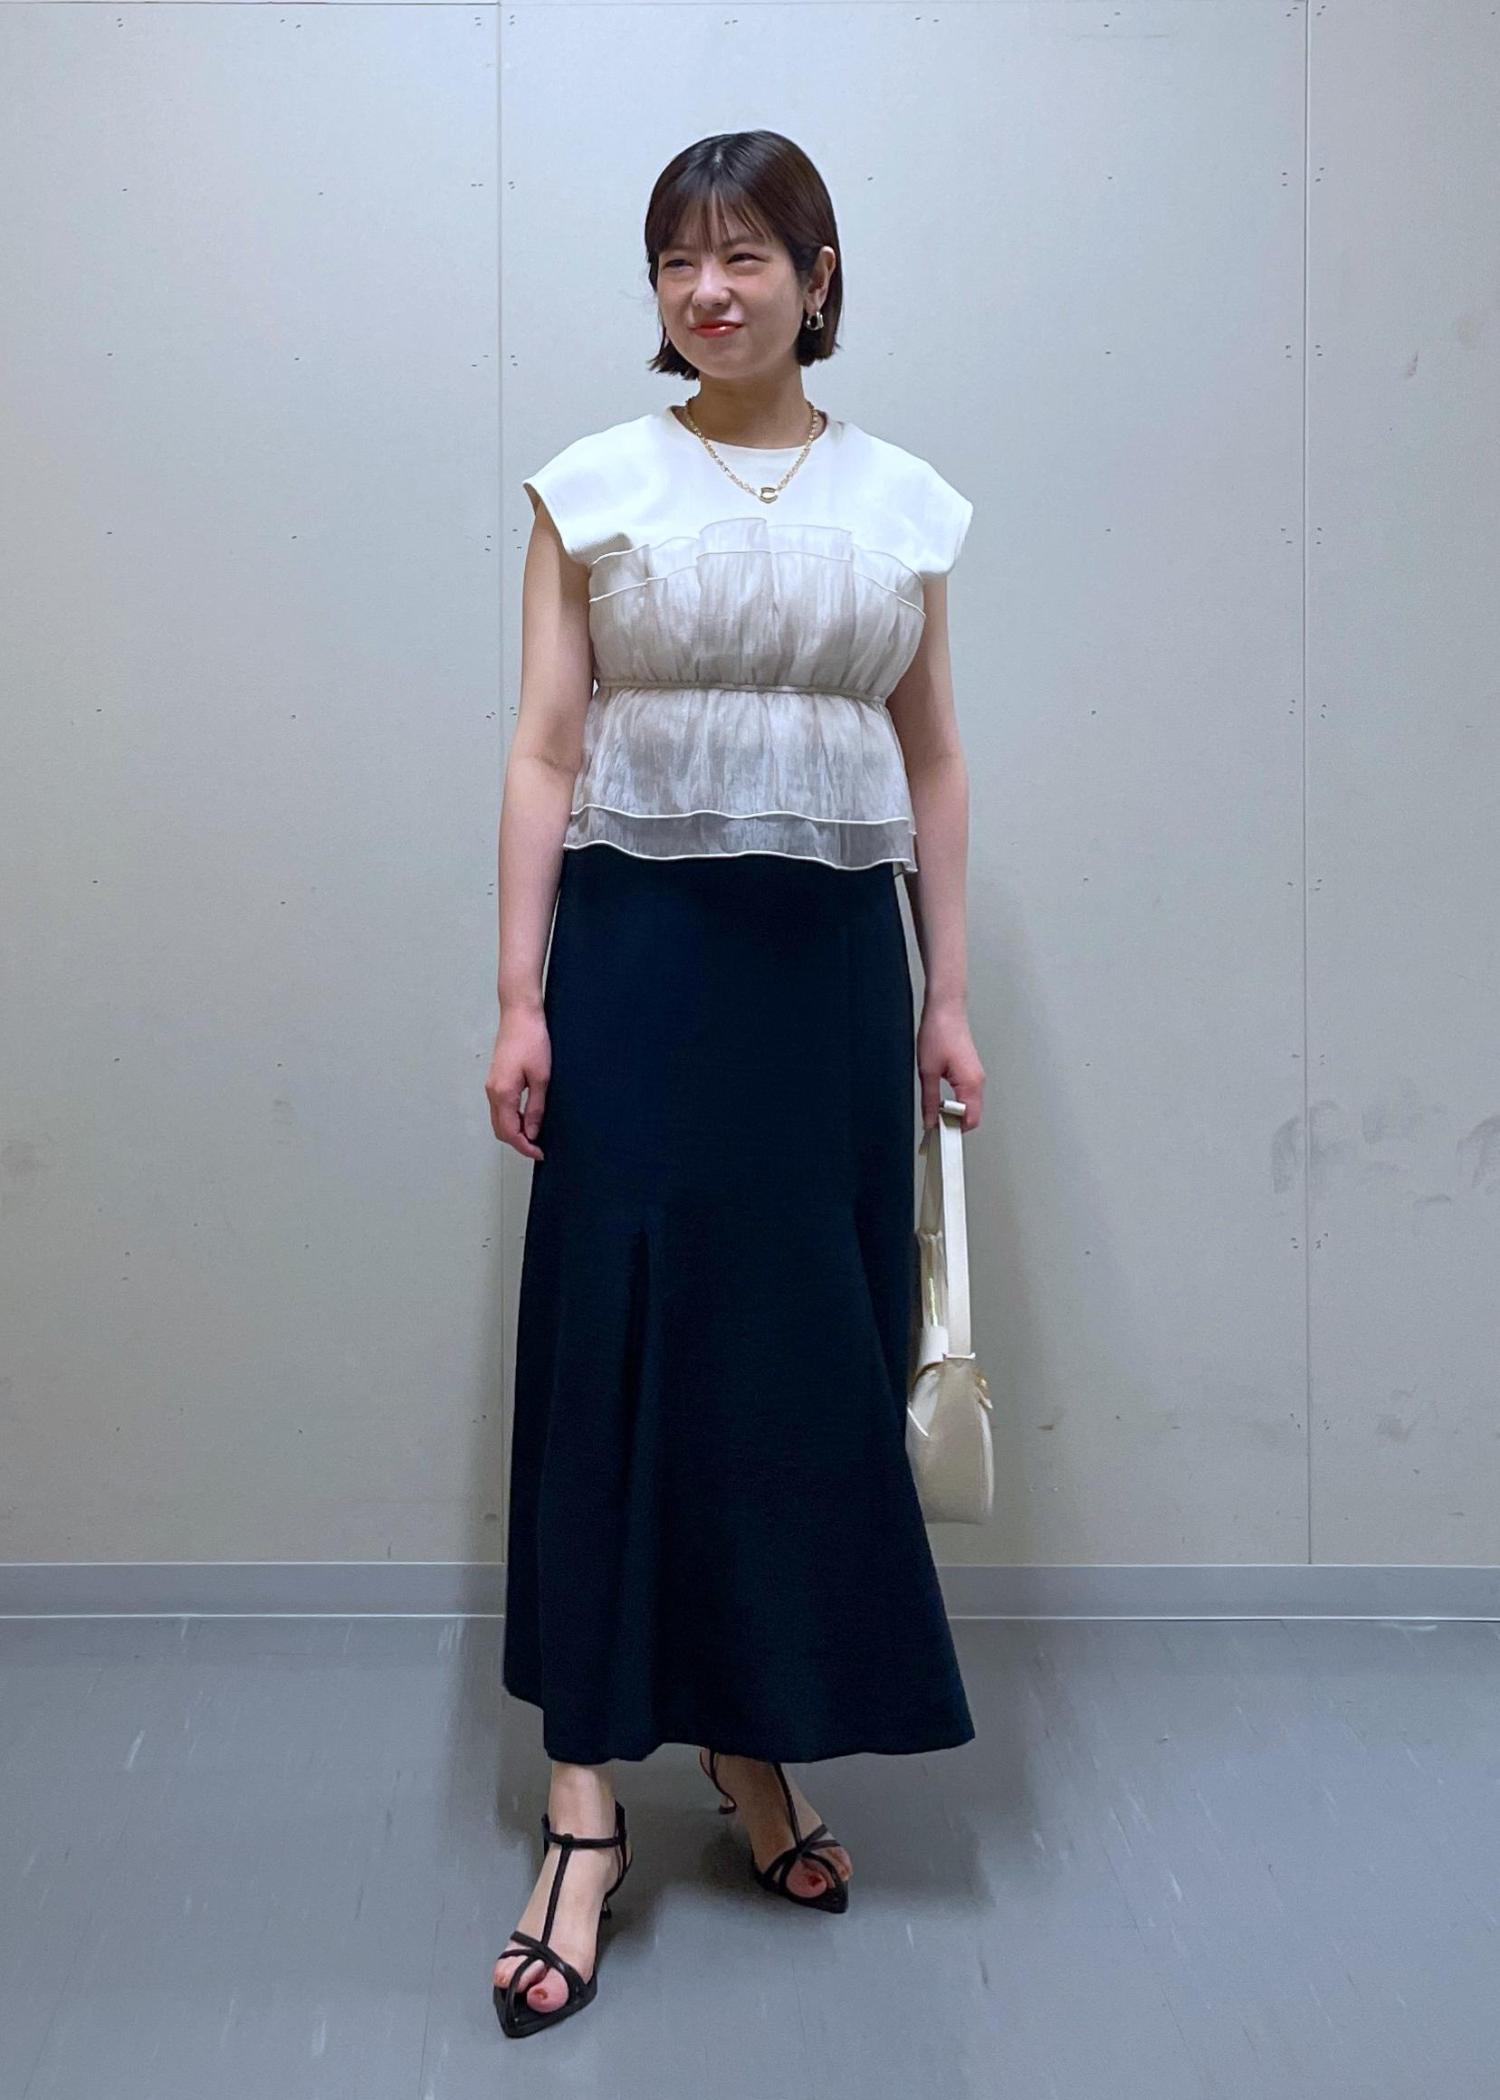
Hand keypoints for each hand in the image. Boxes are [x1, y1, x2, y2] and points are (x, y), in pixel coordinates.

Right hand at [486, 1008, 549, 1158]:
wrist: (520, 1014)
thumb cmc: (533, 1041)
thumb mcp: (541, 1078)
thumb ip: (536, 1108)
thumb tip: (532, 1132)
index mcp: (502, 1093)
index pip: (510, 1132)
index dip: (524, 1147)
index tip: (540, 1153)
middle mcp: (492, 1092)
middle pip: (500, 1130)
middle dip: (518, 1142)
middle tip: (538, 1147)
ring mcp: (491, 1085)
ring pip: (498, 1120)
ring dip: (514, 1131)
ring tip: (536, 1134)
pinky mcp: (495, 1079)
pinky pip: (500, 1108)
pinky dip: (511, 1119)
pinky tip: (528, 1117)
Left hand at [917, 1000, 984, 1131]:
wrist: (946, 1009)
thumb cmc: (939, 1033)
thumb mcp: (927, 1071)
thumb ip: (930, 1100)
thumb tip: (930, 1121)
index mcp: (971, 1083)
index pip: (970, 1120)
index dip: (954, 1131)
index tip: (938, 1134)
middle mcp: (978, 1082)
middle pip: (972, 1116)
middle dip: (954, 1124)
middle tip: (934, 1125)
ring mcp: (976, 1076)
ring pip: (970, 1106)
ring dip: (954, 1112)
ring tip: (935, 1112)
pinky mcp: (971, 1071)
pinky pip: (967, 1095)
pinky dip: (956, 1102)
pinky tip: (941, 1099)